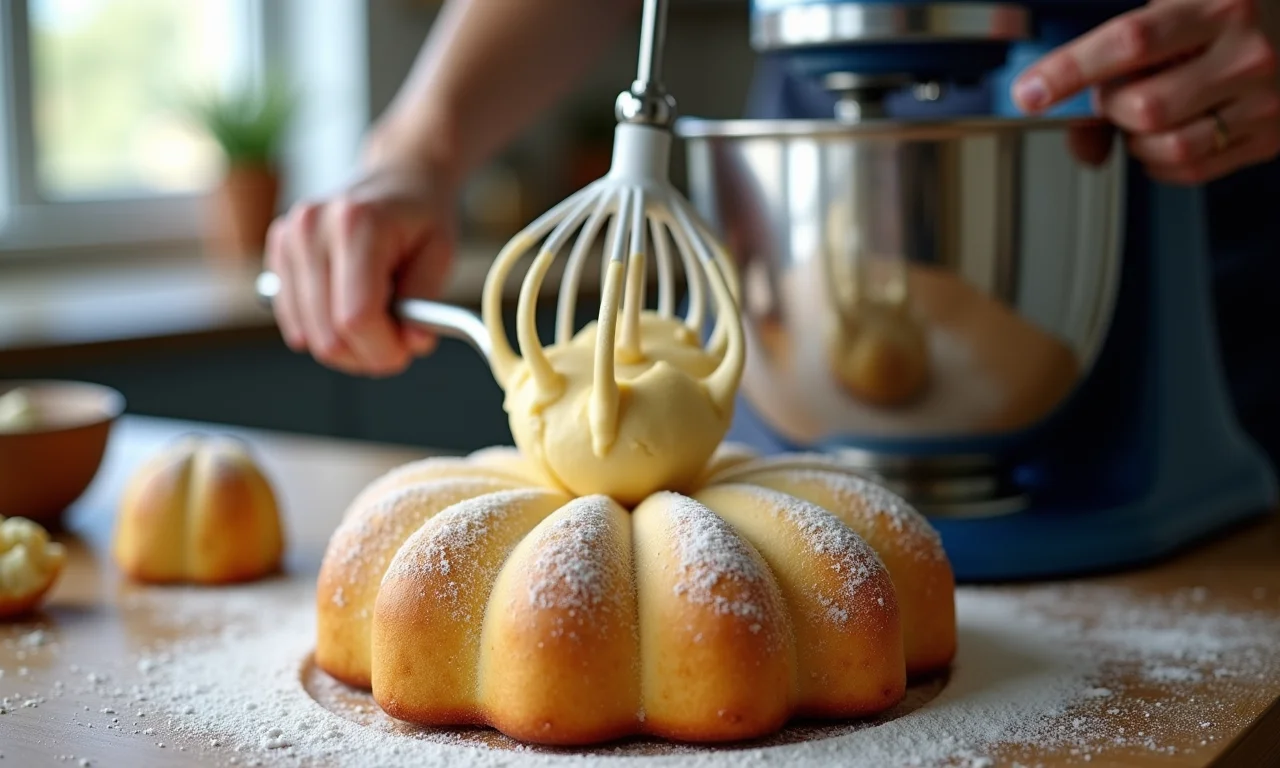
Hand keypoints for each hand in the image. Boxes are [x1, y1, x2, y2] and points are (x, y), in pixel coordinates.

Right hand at [264, 165, 455, 376]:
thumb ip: (426, 304)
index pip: (356, 317)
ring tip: (377, 321)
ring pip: (309, 335)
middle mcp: (312, 228)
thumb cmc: (421, 215)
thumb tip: (412, 344)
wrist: (398, 176)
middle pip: (327, 334)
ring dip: (347, 347)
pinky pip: (294, 321)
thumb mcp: (440, 255)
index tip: (405, 352)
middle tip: (395, 344)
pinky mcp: (278, 251)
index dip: (383, 350)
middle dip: (367, 354)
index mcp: (355, 225)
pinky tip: (350, 308)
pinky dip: (325, 330)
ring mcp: (289, 238)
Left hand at [1012, 0, 1279, 184]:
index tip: (1031, 91)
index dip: (1071, 69)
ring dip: (1135, 141)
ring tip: (1144, 115)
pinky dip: (1158, 162)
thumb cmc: (1231, 14)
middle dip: (1110, 108)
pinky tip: (1165, 134)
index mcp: (1218, 6)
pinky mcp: (1270, 137)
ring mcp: (1264, 100)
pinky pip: (1190, 169)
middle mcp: (1245, 54)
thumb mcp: (1181, 6)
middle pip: (1142, 107)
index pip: (1129, 41)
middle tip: (1116, 93)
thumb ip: (1122, 50)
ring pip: (1167, 146)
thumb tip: (1076, 129)